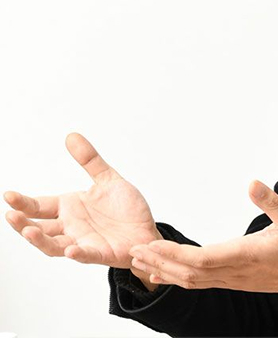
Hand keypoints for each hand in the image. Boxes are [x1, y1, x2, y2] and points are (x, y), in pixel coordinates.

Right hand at [4, 133, 161, 271]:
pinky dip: (77, 253)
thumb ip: (90, 160)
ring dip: (40, 240)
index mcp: (69, 208)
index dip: (24, 202)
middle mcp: (71, 226)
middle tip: (11, 214)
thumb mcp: (108, 179)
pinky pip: (86, 255)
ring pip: (54, 245)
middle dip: (23, 222)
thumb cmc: (126, 210)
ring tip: (28, 231)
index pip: (39, 205)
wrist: (148, 230)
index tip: (9, 195)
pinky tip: (70, 249)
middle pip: (40, 227)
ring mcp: (84, 241)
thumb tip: (71, 136)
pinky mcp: (101, 253)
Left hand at [128, 180, 277, 303]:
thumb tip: (252, 183)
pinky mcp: (230, 282)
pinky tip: (160, 274)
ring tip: (140, 259)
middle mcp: (231, 271)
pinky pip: (197, 283)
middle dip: (159, 261)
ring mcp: (229, 280)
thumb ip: (270, 201)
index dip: (174, 252)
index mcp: (243, 254)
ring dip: (163, 270)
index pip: (201, 259)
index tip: (153, 243)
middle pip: (187, 272)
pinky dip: (175, 278)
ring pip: (189, 280)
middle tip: (134, 250)